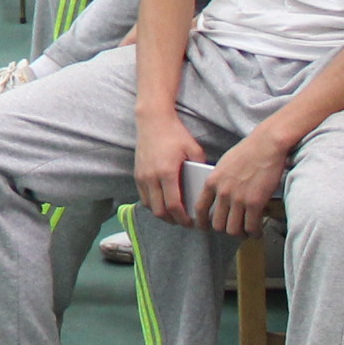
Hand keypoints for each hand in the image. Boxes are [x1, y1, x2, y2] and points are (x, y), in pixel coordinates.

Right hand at [135, 110, 208, 226]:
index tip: (192, 223)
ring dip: (162, 214)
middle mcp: (151, 177)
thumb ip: (200, 168)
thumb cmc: (175, 134)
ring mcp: (142, 176)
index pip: (173, 205)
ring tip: (174, 215)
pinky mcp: (137, 174)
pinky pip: (144, 197)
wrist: (152, 121)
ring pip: (150, 206)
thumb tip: (206, 185)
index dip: (183, 218)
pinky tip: (163, 203)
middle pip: (159, 211)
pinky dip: (153, 204)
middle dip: (173, 220)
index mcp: (167, 173)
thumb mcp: (194, 149)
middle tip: (184, 223)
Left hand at [198, 129, 291, 237]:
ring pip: (233, 229)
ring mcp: (238, 199)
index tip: (205, 228)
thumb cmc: (248, 152)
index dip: (202, 223)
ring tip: (246, 232)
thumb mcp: (223, 165)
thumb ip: (218, 181)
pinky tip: (257, 231)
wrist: (266, 145)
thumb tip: (218, 196)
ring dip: (240, 234)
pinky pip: (251, 226)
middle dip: (225, 230)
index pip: (200, 209)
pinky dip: (254, 232)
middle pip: (217, 224)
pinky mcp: (255, 203)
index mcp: (212, 182)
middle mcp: (222, 192)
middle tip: (233, 229)